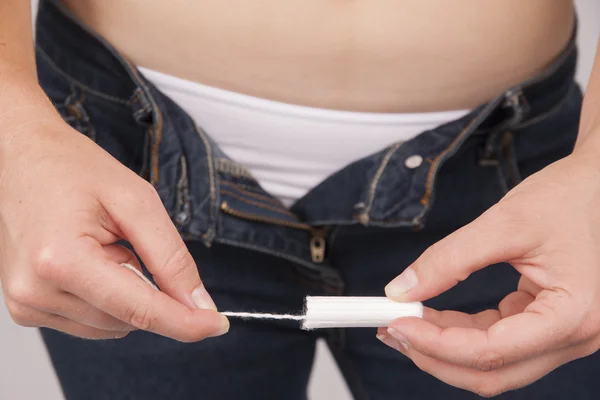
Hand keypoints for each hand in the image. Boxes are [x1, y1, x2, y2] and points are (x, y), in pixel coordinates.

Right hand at [0, 109, 228, 340]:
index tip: (218, 325)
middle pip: (129, 321)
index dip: (186, 322)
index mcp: (63, 262)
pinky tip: (92, 260)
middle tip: (129, 242)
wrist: (21, 156)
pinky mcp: (27, 307)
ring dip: (127, 292)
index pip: (140, 311)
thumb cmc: (72, 168)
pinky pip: (92, 321)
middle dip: (151, 291)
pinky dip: (108, 297)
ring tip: (104, 246)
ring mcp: (27, 303)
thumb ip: (171, 258)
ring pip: (113, 326)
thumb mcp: (136, 201)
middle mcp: (36, 292)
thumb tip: (198, 304)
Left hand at [378, 152, 599, 396]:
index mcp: (572, 314)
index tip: (397, 321)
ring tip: (403, 322)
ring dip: (443, 349)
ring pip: (491, 365)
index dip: (437, 343)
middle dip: (435, 355)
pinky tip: (430, 316)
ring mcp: (559, 336)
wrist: (591, 191)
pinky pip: (495, 344)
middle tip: (391, 329)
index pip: (494, 350)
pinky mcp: (543, 327)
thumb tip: (401, 291)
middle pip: (492, 372)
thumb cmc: (562, 201)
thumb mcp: (502, 224)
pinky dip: (459, 335)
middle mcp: (573, 336)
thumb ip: (449, 259)